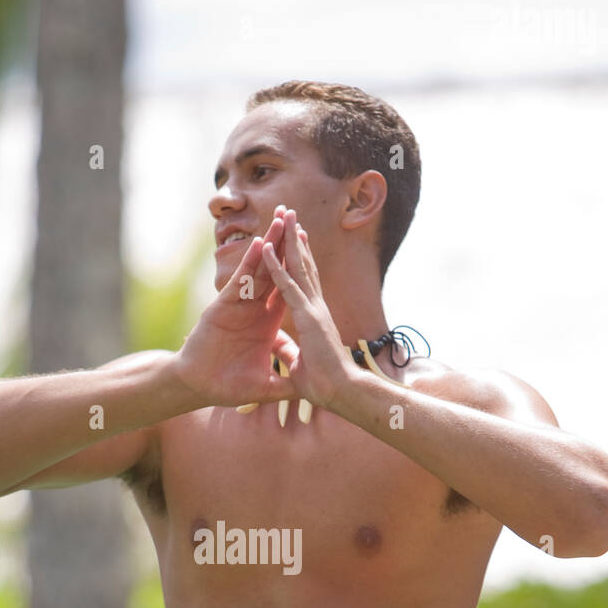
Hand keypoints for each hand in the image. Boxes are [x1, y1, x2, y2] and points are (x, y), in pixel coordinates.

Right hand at [174, 214, 298, 408]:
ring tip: (280, 219)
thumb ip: (285, 382)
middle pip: (275, 271)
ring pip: (259, 269)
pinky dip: (249, 264)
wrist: (199, 388)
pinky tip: (259, 245)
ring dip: (270, 244)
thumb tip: (306, 387)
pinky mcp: (223, 307)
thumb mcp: (265, 385)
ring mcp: (239, 305)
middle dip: (285, 244)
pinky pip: (240, 281)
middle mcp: (254, 309)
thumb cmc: (227, 386)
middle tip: (293, 216)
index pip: (287, 290)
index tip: (309, 247)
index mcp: (267, 323)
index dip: (298, 269)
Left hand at [260, 209, 364, 410]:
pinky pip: (286, 285)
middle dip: (296, 240)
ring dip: (288, 241)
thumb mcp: (297, 363)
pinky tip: (265, 247)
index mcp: (314, 317)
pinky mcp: (307, 316)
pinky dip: (275, 266)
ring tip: (283, 215)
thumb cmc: (325, 384)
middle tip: (291, 215)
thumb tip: (274, 344)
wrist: (342, 393)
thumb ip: (287, 350)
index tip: (295, 240)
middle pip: (304, 266)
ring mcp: (313, 308)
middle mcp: (315, 307)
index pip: (306, 282)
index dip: (300, 260)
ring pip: (298, 267)